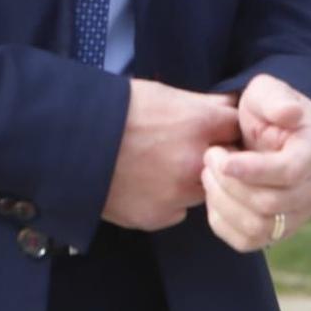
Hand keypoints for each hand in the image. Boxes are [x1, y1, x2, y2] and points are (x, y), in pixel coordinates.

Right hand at [102, 81, 239, 232]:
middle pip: (225, 165)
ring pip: (201, 191)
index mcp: (201, 125)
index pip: (238, 129)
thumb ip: (202, 105)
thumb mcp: (163, 94)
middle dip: (213, 158)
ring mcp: (178, 194)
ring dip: (190, 181)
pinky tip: (144, 184)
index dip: (229, 129)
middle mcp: (196, 162)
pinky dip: (167, 200)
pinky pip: (176, 210)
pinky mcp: (157, 217)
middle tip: (186, 148)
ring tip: (161, 166)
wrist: (71, 141)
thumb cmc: (116, 108)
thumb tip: (228, 106)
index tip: (220, 129)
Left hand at [201, 75, 310, 253]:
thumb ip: (275, 98)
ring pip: (258, 227)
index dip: (254, 170)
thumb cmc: (266, 109)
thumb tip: (290, 113)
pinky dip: (222, 221)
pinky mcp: (277, 232)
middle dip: (231, 184)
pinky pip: (247, 242)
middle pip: (271, 204)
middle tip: (210, 156)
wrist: (266, 132)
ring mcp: (298, 214)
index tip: (224, 160)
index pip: (290, 172)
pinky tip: (214, 194)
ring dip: (224, 202)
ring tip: (209, 173)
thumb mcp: (267, 91)